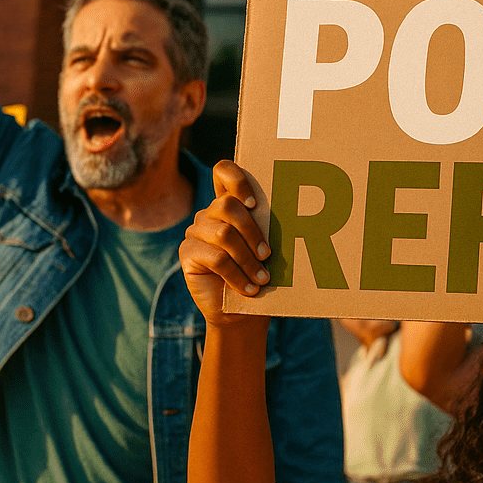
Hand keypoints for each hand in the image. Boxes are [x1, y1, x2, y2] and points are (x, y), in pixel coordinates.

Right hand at [180, 160, 272, 326]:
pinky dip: (237, 275)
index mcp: (231, 204)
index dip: (237, 180)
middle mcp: (210, 213)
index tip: (254, 203)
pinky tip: (249, 288)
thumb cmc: (260, 274)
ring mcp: (196, 231)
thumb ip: (268, 228)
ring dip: (247, 259)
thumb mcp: (267, 248)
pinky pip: (216, 258)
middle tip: (267, 255)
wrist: (242, 310)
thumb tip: (295, 216)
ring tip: (262, 279)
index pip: (224, 172)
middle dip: (252, 231)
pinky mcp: (187, 253)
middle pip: (227, 206)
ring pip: (224, 234)